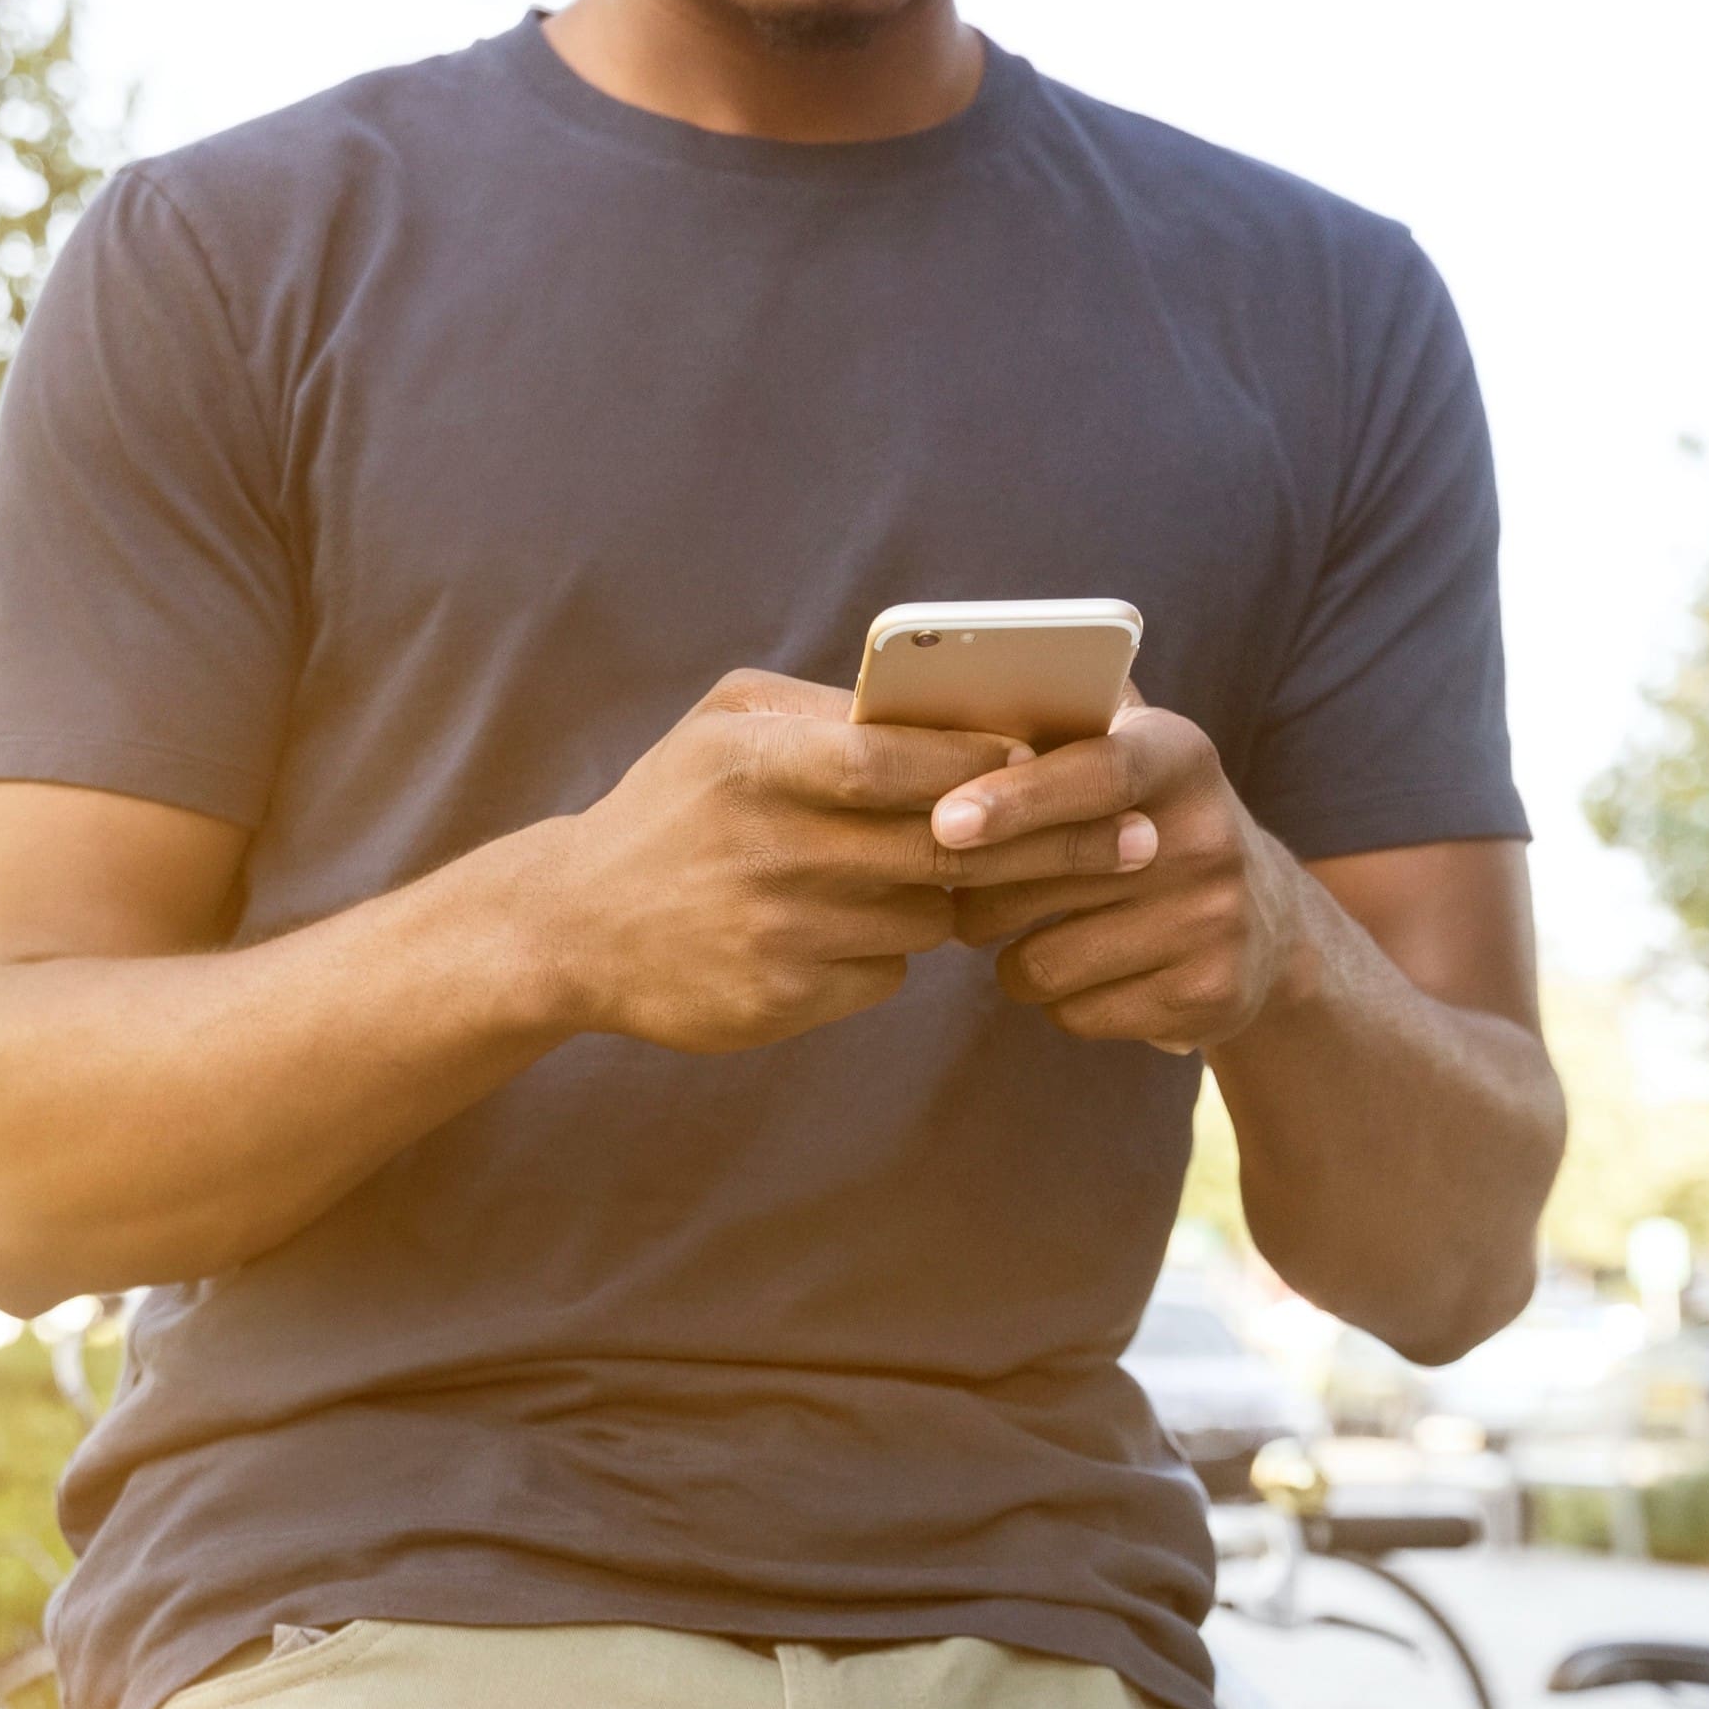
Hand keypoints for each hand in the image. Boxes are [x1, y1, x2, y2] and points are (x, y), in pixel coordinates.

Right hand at [531, 669, 1167, 1054]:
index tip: (1073, 762)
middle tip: (1139, 841)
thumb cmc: (670, 808)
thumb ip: (829, 712)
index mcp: (759, 765)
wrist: (570, 930)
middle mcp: (770, 850)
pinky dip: (891, 951)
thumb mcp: (726, 728)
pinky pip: (885, 972)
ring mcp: (777, 932)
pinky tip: (857, 929)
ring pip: (929, 917)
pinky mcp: (781, 1001)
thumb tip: (955, 706)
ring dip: (963, 899)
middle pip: (948, 850)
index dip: (996, 766)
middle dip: (1055, 846)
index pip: (907, 763)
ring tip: (986, 877)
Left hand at [930, 700, 1315, 1052]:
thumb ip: (1059, 722)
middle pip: (1042, 879)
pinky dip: (1055, 999)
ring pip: (1041, 961)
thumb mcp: (1130, 753)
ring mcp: (1214, 922)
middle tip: (949, 879)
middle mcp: (1209, 837)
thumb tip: (942, 696)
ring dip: (1009, 953)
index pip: (1096, 773)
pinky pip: (1072, 1013)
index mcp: (1180, 758)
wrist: (1268, 925)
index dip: (1015, 798)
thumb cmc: (1148, 823)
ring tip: (1030, 927)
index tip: (944, 821)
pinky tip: (1084, 971)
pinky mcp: (1209, 996)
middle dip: (974, 887)